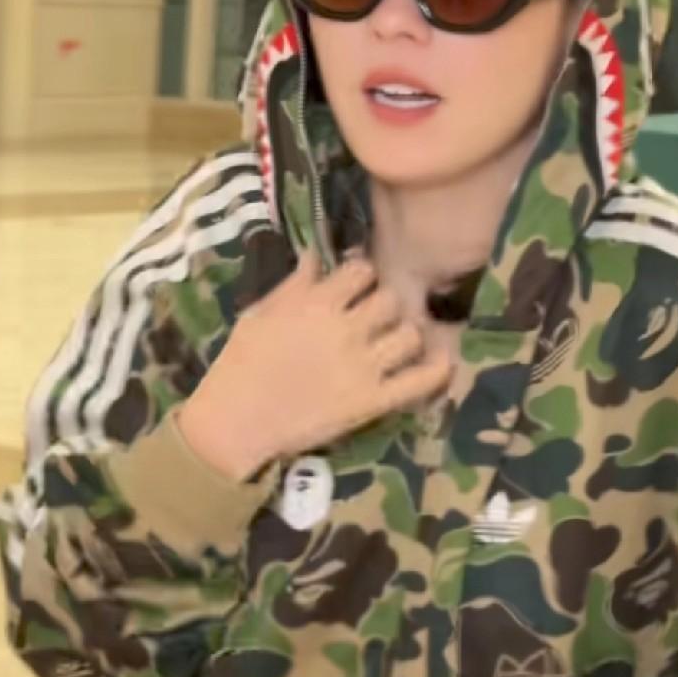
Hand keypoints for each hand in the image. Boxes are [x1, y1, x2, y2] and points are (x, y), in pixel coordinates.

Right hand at [178, 248, 453, 480]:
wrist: (236, 422)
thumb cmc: (240, 364)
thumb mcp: (259, 313)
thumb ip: (293, 284)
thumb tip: (316, 254)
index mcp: (316, 304)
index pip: (361, 270)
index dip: (361, 276)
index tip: (355, 288)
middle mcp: (346, 329)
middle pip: (390, 299)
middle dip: (384, 305)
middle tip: (375, 319)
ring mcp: (363, 366)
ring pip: (410, 334)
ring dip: (406, 335)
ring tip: (395, 343)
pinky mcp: (373, 400)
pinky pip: (420, 381)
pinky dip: (437, 370)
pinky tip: (441, 361)